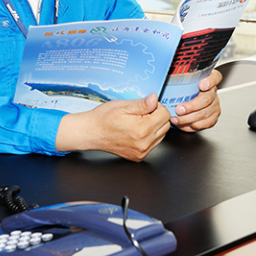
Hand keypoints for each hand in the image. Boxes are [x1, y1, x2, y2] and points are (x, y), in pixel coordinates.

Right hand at [56, 93, 171, 160]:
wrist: (91, 133)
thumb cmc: (104, 118)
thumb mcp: (123, 106)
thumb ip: (142, 104)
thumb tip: (155, 99)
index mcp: (142, 129)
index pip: (165, 115)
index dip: (156, 107)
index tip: (146, 106)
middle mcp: (144, 143)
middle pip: (165, 126)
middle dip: (156, 117)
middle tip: (141, 113)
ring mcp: (142, 152)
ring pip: (160, 136)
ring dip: (154, 127)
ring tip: (137, 122)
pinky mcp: (138, 157)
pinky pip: (153, 144)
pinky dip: (148, 137)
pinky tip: (136, 131)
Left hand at [171, 69, 221, 131]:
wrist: (186, 103)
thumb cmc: (182, 91)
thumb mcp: (180, 82)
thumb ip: (177, 80)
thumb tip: (163, 79)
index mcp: (207, 79)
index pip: (215, 77)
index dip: (210, 81)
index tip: (202, 85)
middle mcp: (213, 92)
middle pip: (207, 99)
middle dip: (191, 106)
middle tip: (179, 109)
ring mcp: (214, 104)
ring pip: (205, 113)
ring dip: (189, 118)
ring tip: (176, 119)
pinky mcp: (213, 116)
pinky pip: (206, 123)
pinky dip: (193, 125)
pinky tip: (184, 124)